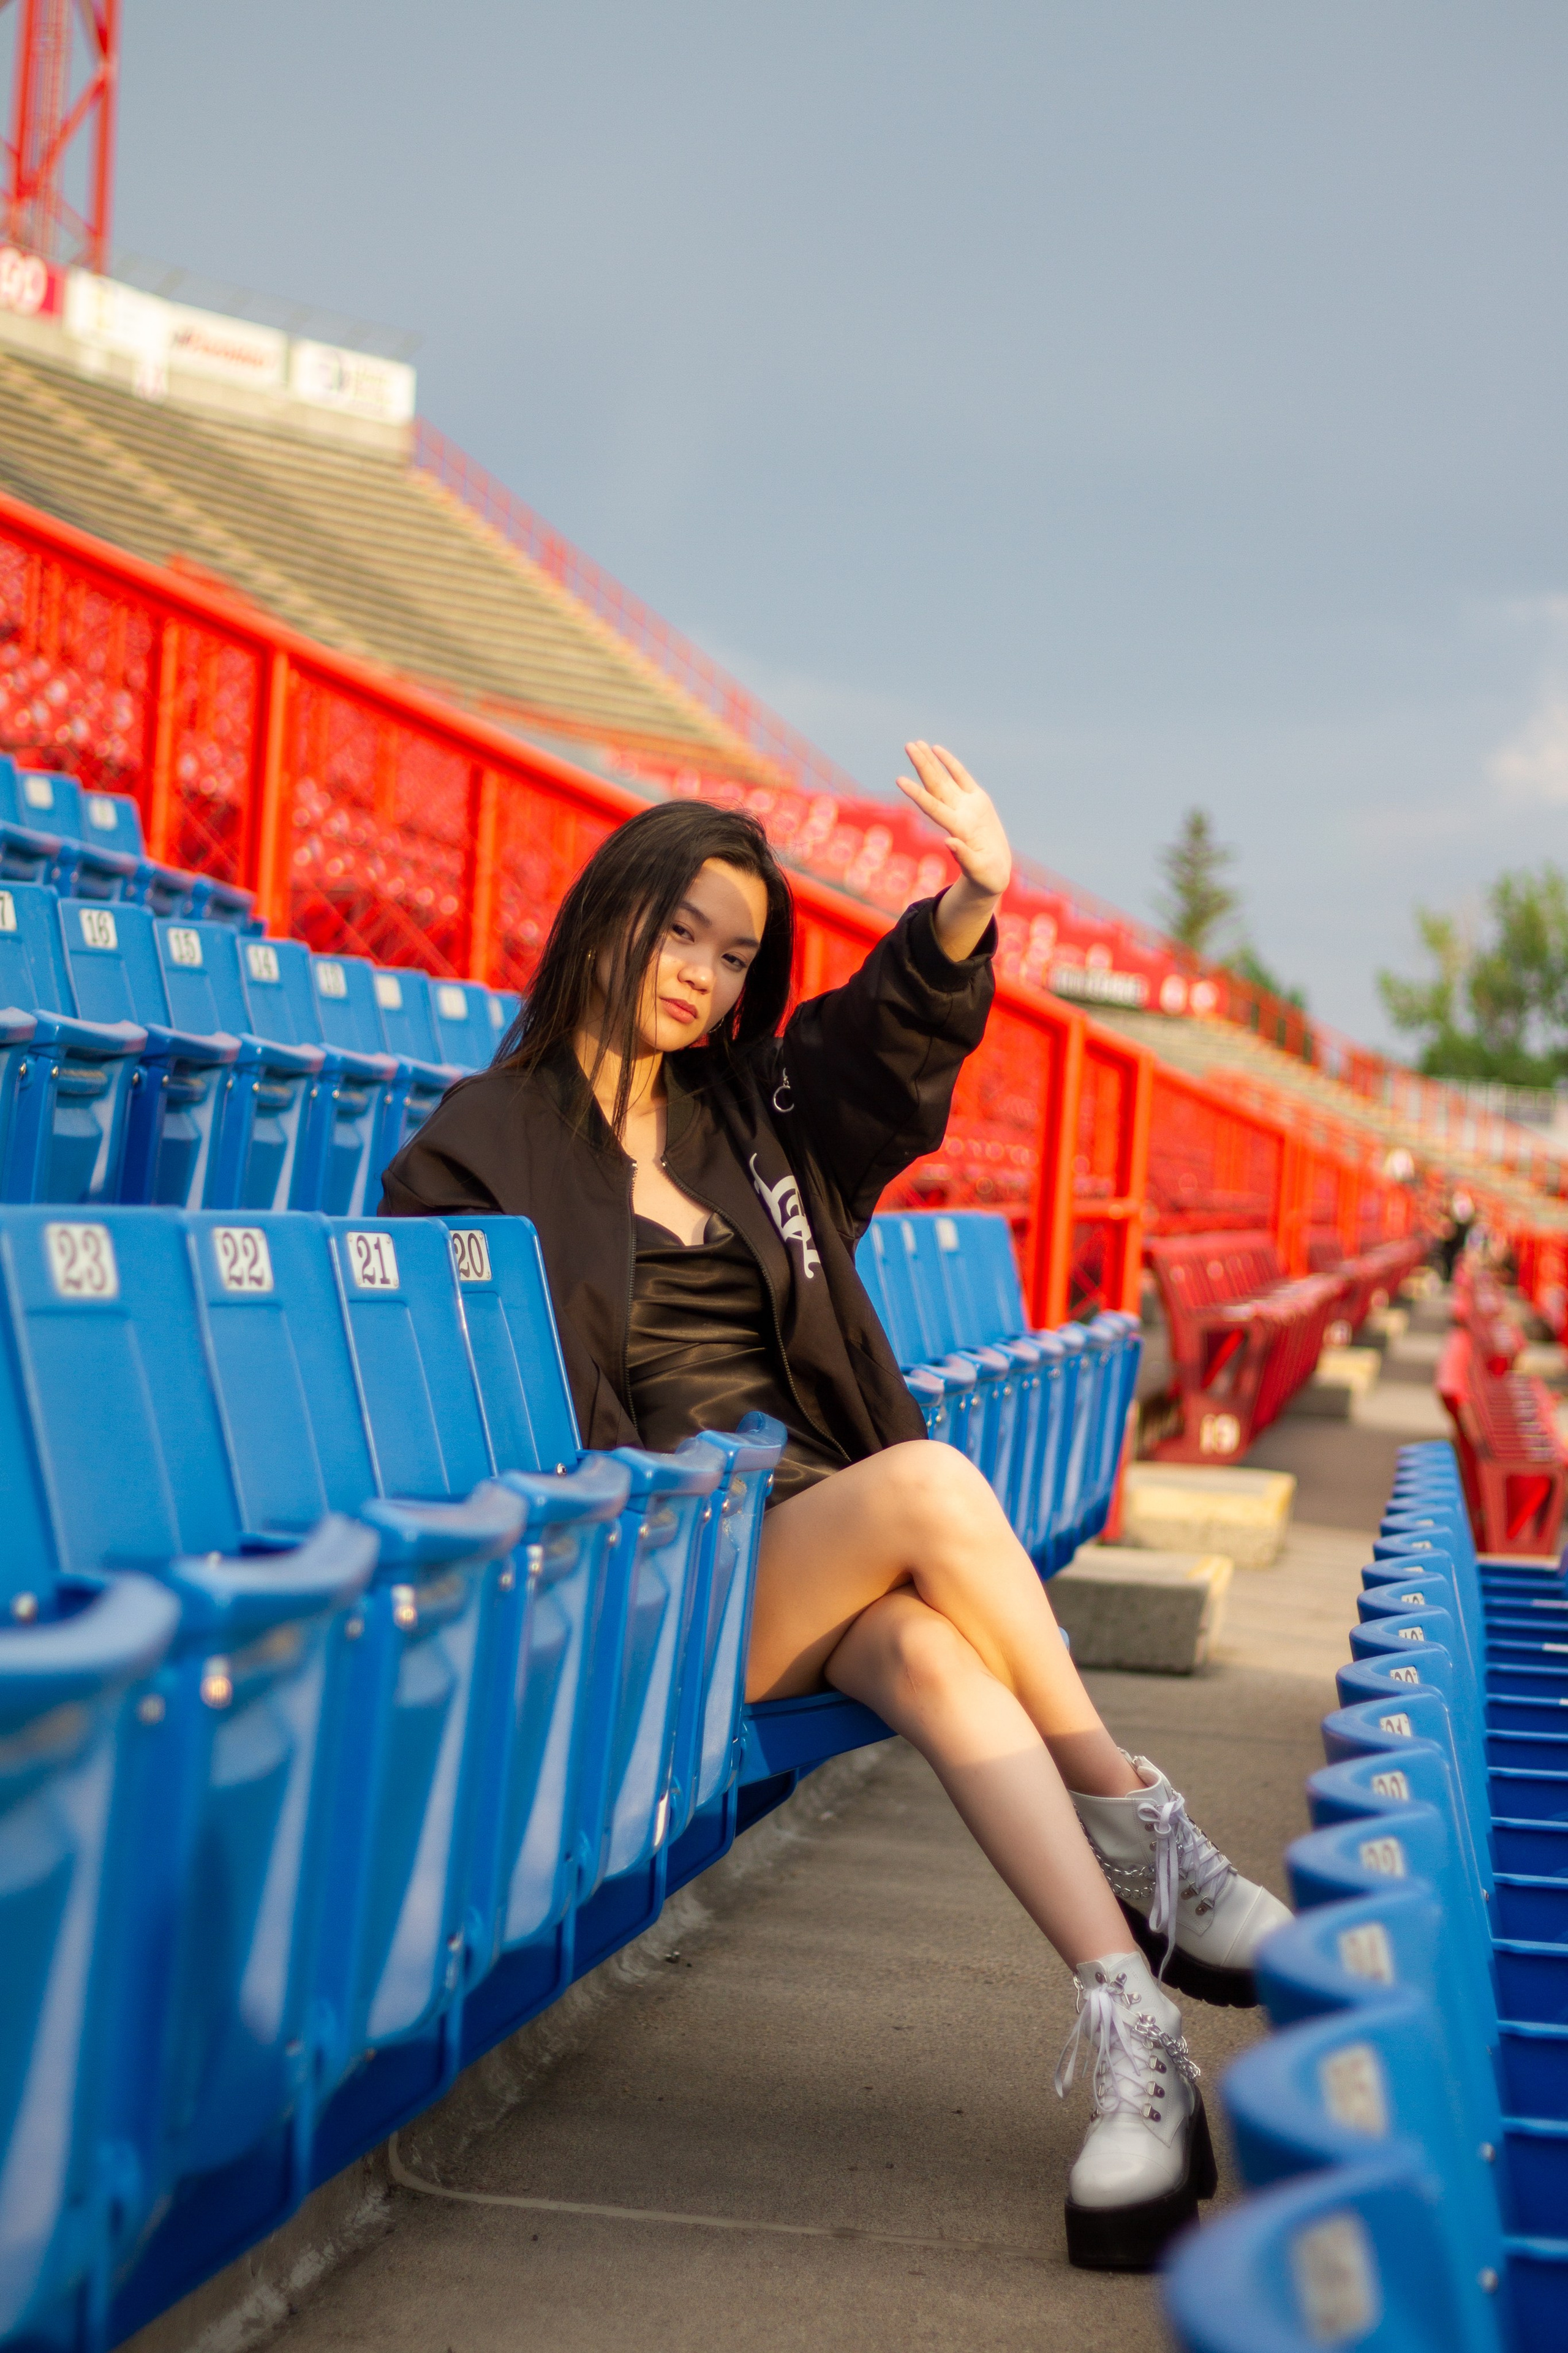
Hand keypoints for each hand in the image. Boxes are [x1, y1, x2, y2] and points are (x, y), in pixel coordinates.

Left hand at [895, 741, 1011, 959]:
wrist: (992, 874)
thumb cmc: (986, 877)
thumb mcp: (978, 870)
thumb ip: (964, 857)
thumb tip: (948, 842)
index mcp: (957, 829)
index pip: (932, 807)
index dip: (917, 794)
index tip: (899, 780)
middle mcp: (957, 814)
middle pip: (935, 786)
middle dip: (922, 766)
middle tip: (908, 745)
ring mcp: (966, 806)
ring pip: (944, 778)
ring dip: (929, 762)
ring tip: (915, 744)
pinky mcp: (978, 802)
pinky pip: (961, 777)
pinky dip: (950, 764)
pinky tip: (937, 750)